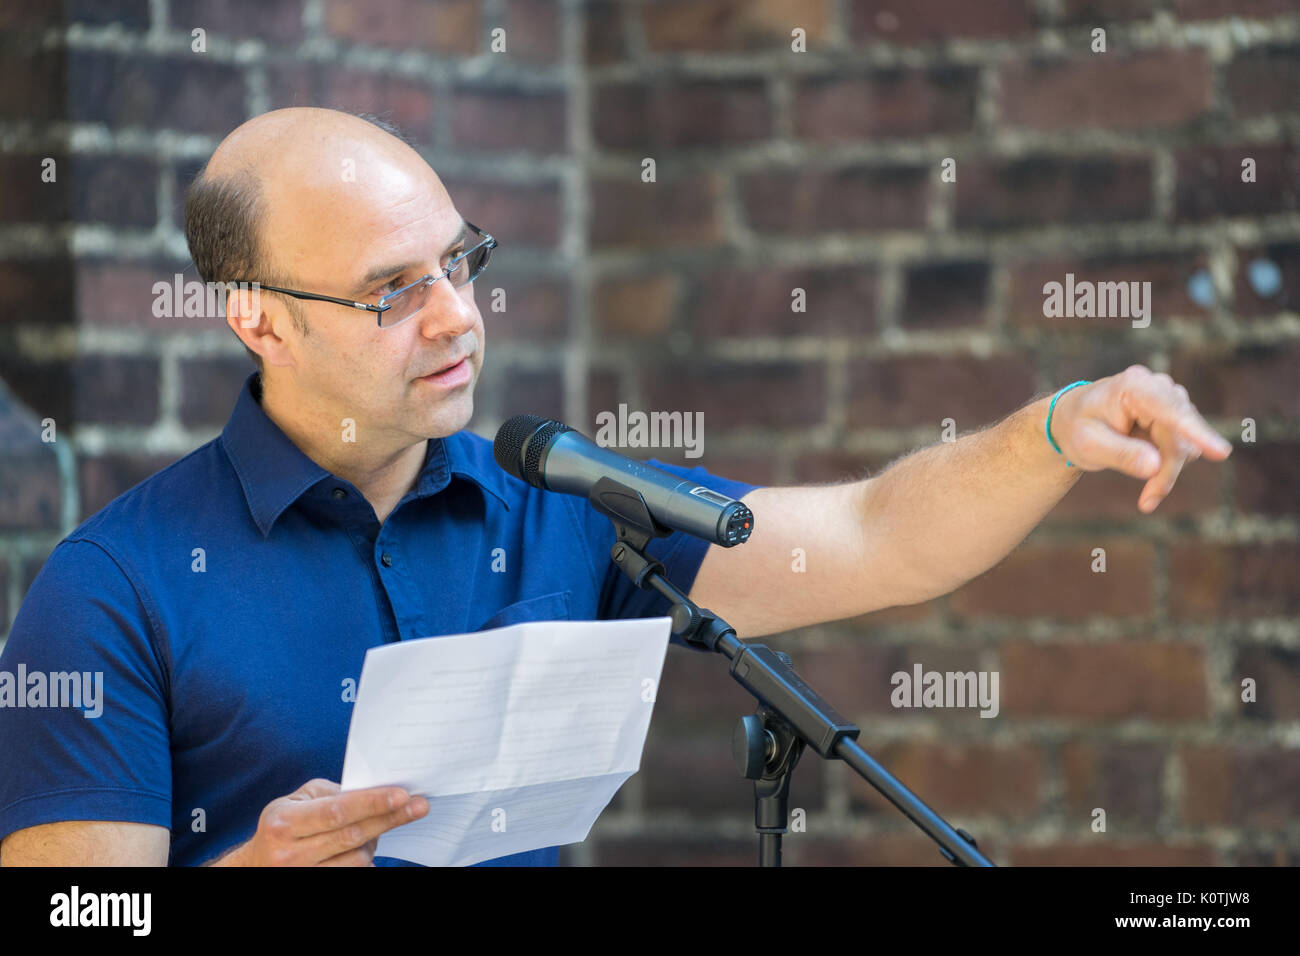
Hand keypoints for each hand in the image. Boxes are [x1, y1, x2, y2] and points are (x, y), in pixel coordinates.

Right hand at [214, 778, 428, 865]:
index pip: (337, 811)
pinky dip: (366, 860)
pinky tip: (367, 847)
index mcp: (284, 823)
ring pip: (357, 860)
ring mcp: (302, 876)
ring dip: (375, 841)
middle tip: (419, 806)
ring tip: (376, 827)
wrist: (258, 865)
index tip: (403, 795)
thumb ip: (333, 795)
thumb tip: (377, 793)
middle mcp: (290, 854)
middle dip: (390, 819)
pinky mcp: (314, 886)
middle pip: (352, 836)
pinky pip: (354, 875)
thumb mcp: (298, 801)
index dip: (372, 803)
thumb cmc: (284, 825)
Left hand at [1049, 365, 1231, 512]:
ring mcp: (1170, 400)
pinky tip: (1150, 477)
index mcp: (1133, 387)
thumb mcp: (1088, 446)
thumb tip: (1155, 465)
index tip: (1220, 453)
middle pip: (1180, 436)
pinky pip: (1185, 447)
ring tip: (1146, 492)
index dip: (1195, 432)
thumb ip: (1120, 454)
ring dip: (1167, 472)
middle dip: (1166, 471)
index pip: (1170, 410)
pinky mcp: (1175, 416)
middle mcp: (1158, 387)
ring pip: (1187, 445)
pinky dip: (1168, 467)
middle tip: (1147, 501)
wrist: (1072, 420)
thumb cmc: (1076, 428)